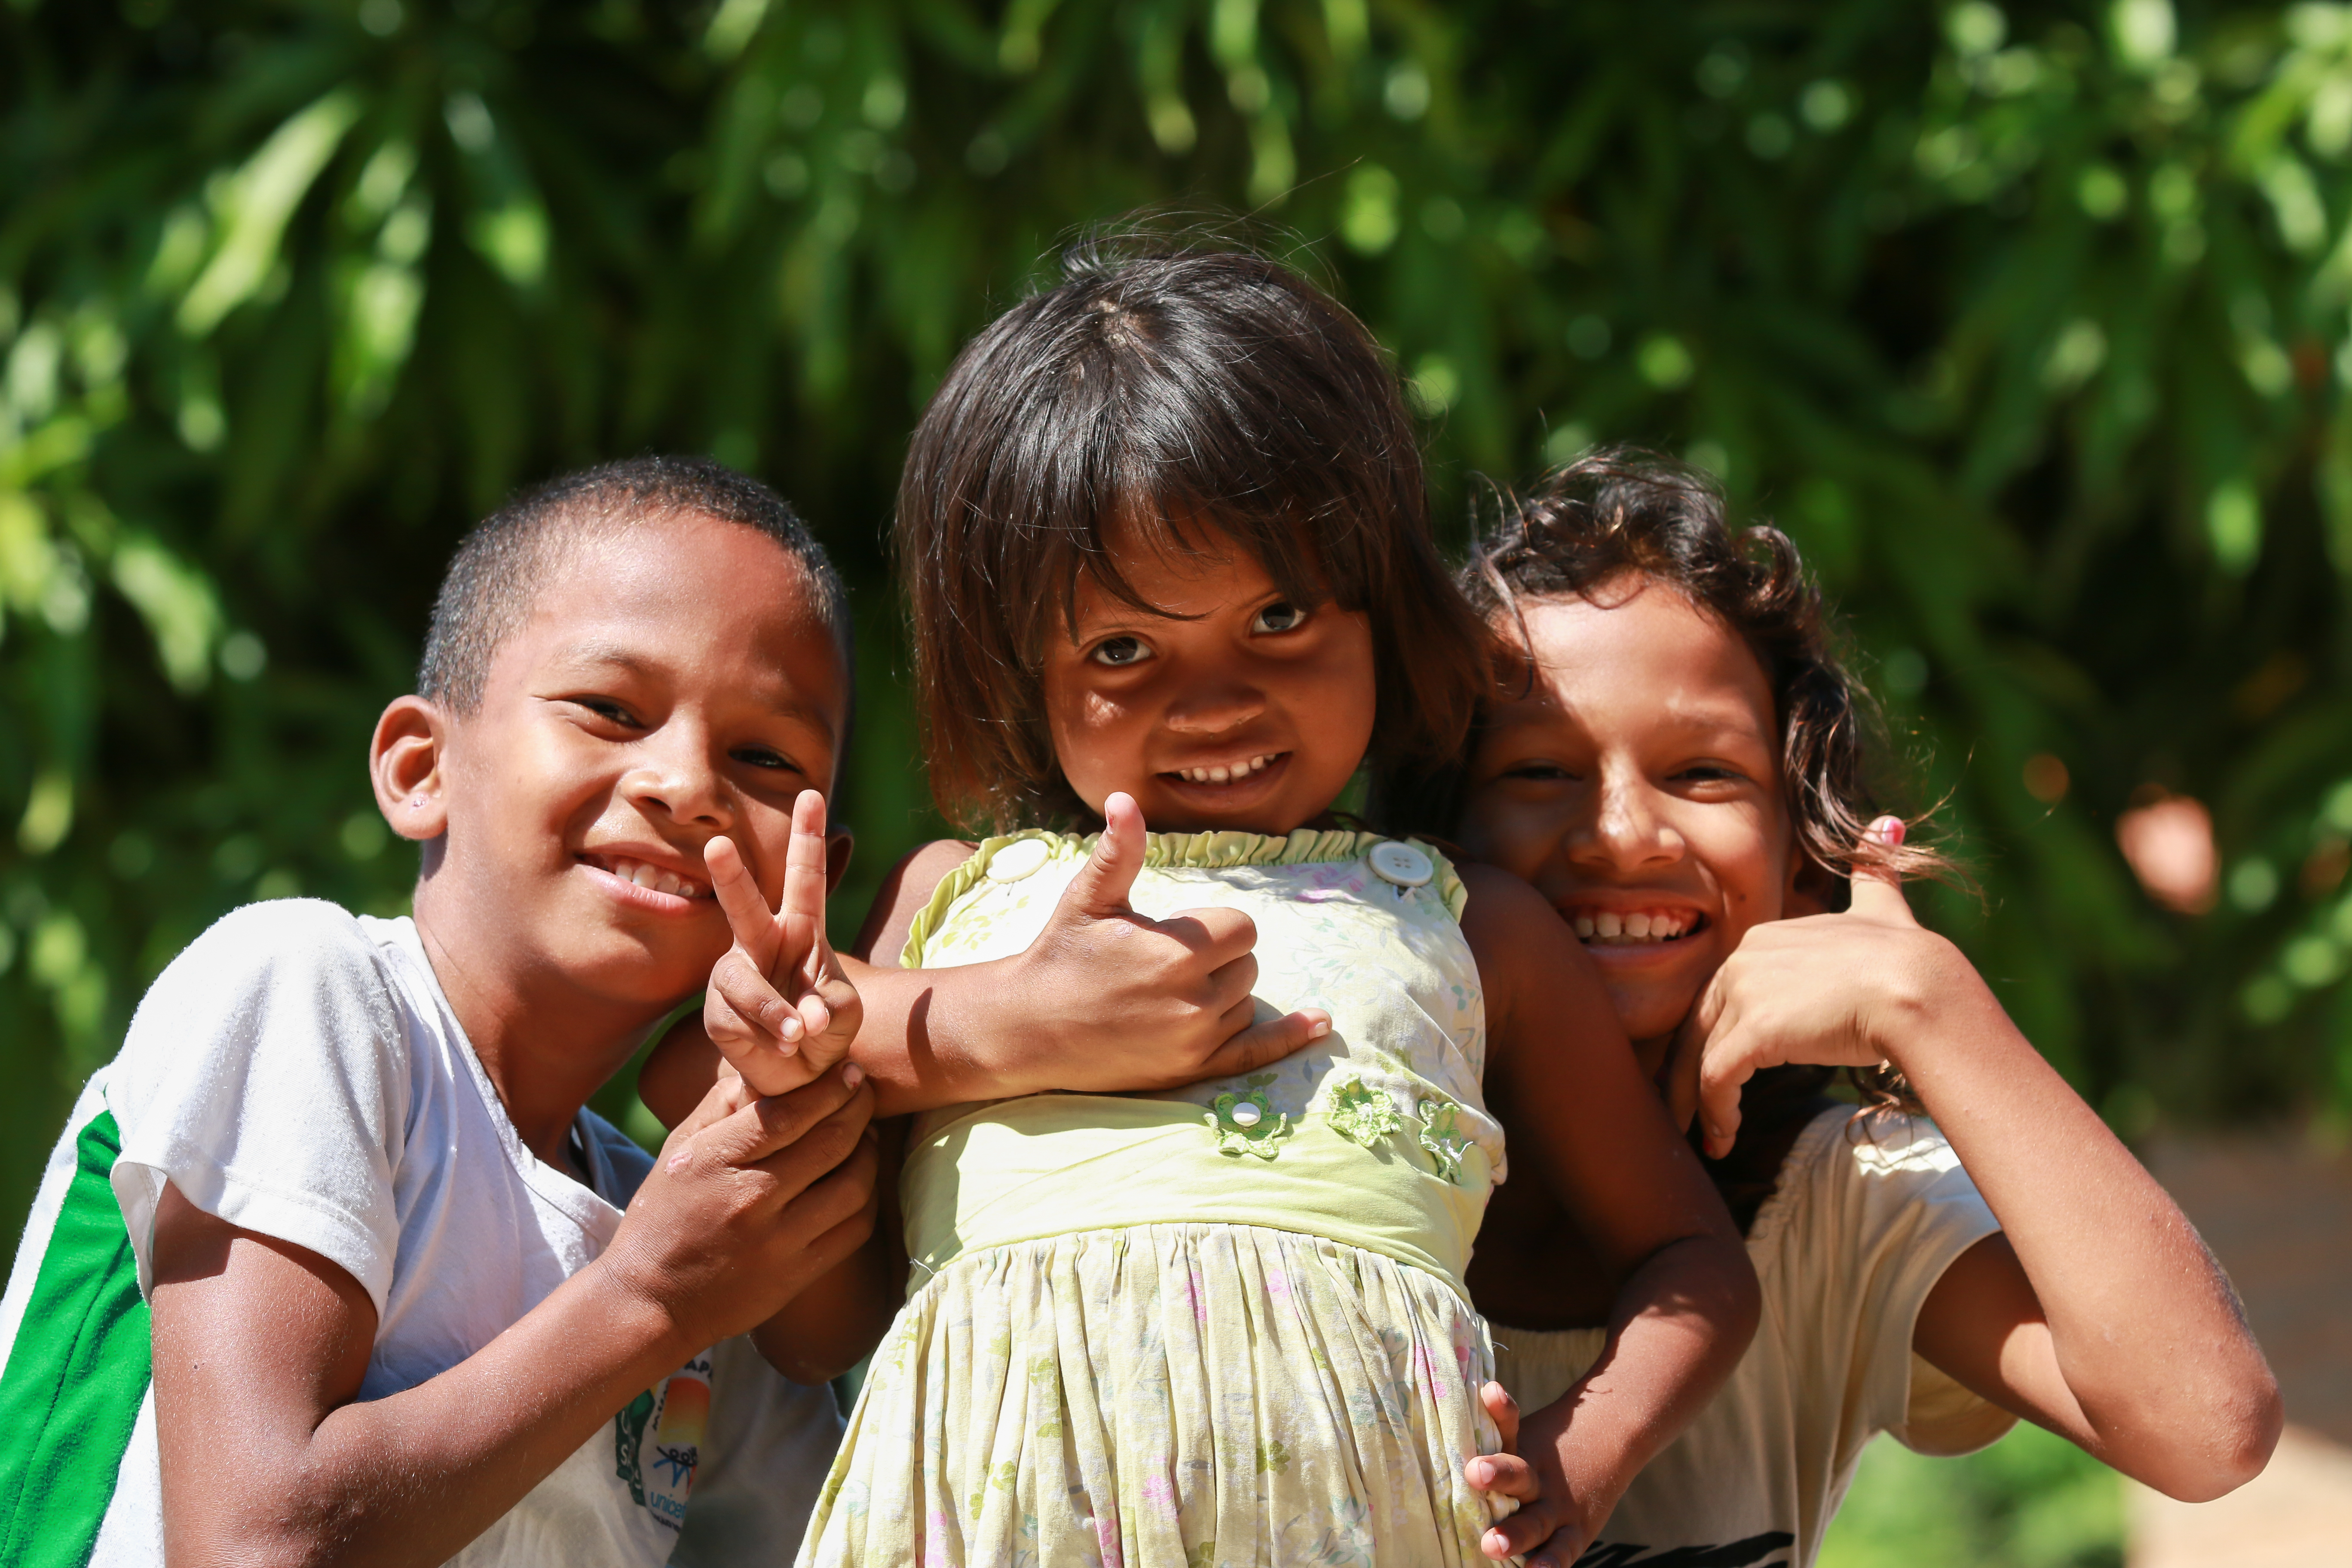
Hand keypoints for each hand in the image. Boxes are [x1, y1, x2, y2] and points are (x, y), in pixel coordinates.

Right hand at [603, 1062, 878, 1353]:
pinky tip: (860, 1180)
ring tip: (866, 1134)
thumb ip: (722, 1104)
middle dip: (859, 1107)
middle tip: (865, 1092)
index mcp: (717, 1161)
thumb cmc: (664, 1216)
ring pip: (853, 1184)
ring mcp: (779, 1241)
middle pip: (831, 1141)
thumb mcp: (679, 1150)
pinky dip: (867, 1199)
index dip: (830, 1087)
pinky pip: (853, 1229)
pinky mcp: (797, 1275)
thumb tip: (766, 1068)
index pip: (790, 1113)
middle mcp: (752, 1198)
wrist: (652, 1300)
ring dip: (870, 1152)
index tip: (850, 1071)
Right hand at [703, 789, 863, 1095]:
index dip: (807, 837)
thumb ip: (832, 1008)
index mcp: (802, 931)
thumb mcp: (844, 1013)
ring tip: (800, 1034)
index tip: (811, 794)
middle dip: (731, 876)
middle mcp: (762, 944)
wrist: (800, 1077)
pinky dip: (768, 1035)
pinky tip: (786, 1046)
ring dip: (774, 1010)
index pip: (806, 877)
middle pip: (745, 905)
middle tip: (717, 846)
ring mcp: (736, 976)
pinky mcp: (719, 1013)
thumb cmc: (826, 1032)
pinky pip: (738, 1019)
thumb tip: (805, 1019)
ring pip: (742, 981)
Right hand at [1000, 791, 1329, 1093]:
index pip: (1241, 928)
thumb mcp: (1089, 898)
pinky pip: (1256, 1052)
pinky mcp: (1192, 1070)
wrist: (1027, 1027)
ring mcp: (1196, 1039)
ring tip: (1166, 993)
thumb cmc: (1060, 955)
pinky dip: (1290, 1038)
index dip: (1213, 927)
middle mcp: (1195, 999)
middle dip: (1218, 958)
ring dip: (1222, 993)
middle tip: (1164, 964)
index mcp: (1177, 951)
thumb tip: (1124, 798)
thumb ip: (1120, 851)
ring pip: (1245, 1002)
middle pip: (1247, 964)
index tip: (1176, 932)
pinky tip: (1320, 1024)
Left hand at [1467, 1385, 1610, 1565]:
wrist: (1609, 1441)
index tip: (1490, 1392)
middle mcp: (1537, 1479)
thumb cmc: (1543, 1450)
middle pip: (1518, 1474)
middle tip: (1475, 1472)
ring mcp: (1557, 1508)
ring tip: (1492, 1545)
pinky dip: (1550, 1563)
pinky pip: (1561, 1551)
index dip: (1501, 1411)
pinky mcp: (1574, 1534)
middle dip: (1498, 1475)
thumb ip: (1489, 1438)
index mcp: (1522, 1450)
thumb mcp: (1523, 1438)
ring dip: (1516, 1534)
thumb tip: (1429, 1419)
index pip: (1509, 1427)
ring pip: (1536, 1522)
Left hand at [1667, 816, 1966, 1155]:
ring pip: (1701, 1056)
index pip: (1720, 994)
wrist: (1923, 988)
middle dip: (1688, 1071)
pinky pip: (1717, 1079)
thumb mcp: (1883, 906)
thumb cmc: (1910, 960)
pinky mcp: (1753, 1030)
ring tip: (1707, 1136)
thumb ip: (1874, 872)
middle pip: (1700, 1024)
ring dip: (1697, 1101)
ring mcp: (1746, 992)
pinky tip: (1724, 1137)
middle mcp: (1745, 958)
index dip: (1712, 1034)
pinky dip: (1714, 1111)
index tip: (1713, 1071)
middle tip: (1687, 1112)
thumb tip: (1887, 824)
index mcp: (1764, 939)